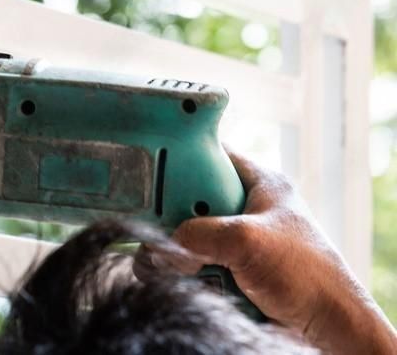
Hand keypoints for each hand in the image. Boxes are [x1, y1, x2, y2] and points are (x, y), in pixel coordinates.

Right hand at [157, 150, 396, 353]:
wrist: (329, 327)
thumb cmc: (307, 276)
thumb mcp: (246, 241)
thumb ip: (198, 233)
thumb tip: (160, 244)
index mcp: (261, 183)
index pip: (212, 154)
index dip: (182, 160)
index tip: (153, 173)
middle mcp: (248, 208)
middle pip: (192, 199)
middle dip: (175, 217)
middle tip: (163, 228)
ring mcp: (240, 240)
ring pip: (191, 235)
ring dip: (181, 252)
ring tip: (180, 263)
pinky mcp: (233, 268)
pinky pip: (197, 262)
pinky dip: (190, 273)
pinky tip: (194, 280)